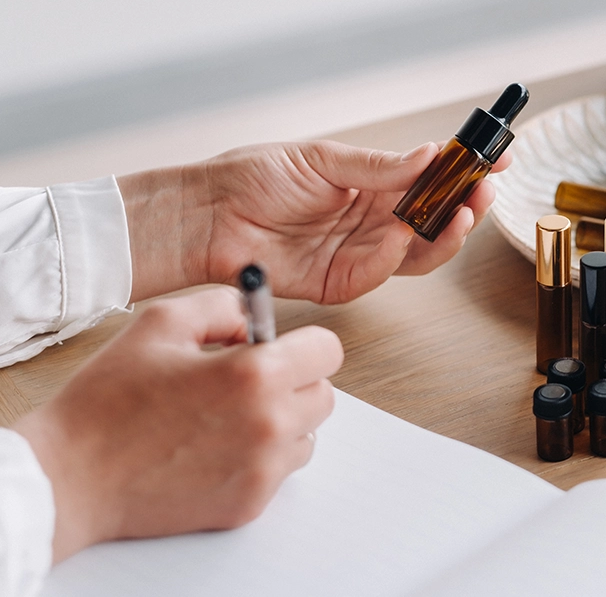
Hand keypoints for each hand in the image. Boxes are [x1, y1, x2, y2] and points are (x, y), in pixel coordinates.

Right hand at [13, 288, 340, 561]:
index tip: (278, 349)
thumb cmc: (109, 401)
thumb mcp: (161, 324)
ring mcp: (262, 470)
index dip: (301, 345)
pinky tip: (214, 449)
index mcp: (253, 375)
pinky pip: (279, 472)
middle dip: (293, 384)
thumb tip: (256, 318)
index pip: (328, 351)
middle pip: (323, 396)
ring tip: (225, 418)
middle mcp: (269, 424)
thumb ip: (223, 307)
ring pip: (305, 436)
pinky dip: (258, 459)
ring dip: (281, 424)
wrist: (72, 476)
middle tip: (246, 384)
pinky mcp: (250, 503)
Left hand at [119, 140, 510, 302]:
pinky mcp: (341, 281)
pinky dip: (397, 255)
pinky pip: (381, 272)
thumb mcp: (322, 160)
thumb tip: (430, 154)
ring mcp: (359, 252)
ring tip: (463, 213)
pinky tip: (403, 233)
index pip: (432, 179)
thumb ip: (378, 165)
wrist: (205, 215)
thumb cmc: (252, 178)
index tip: (499, 159)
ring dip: (446, 235)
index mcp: (372, 184)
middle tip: (486, 191)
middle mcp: (372, 219)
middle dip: (467, 206)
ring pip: (419, 251)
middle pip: (435, 219)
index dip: (466, 172)